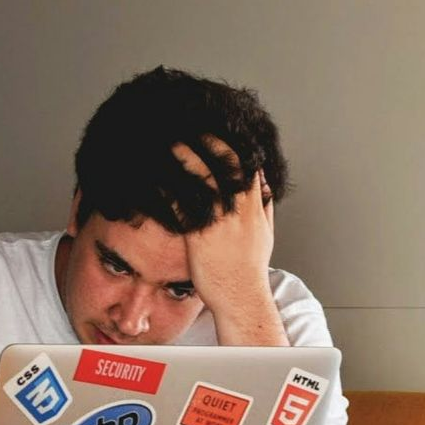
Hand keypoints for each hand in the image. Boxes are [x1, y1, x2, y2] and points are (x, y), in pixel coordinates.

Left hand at [171, 137, 275, 320]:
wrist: (242, 298)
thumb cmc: (250, 271)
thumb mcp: (265, 235)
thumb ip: (264, 208)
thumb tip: (265, 187)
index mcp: (255, 207)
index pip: (247, 165)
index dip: (233, 144)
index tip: (219, 129)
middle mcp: (239, 210)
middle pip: (227, 163)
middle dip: (210, 141)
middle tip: (192, 125)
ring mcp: (220, 222)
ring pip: (205, 178)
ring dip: (187, 156)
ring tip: (171, 141)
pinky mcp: (200, 236)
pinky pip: (185, 204)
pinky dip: (172, 187)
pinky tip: (159, 176)